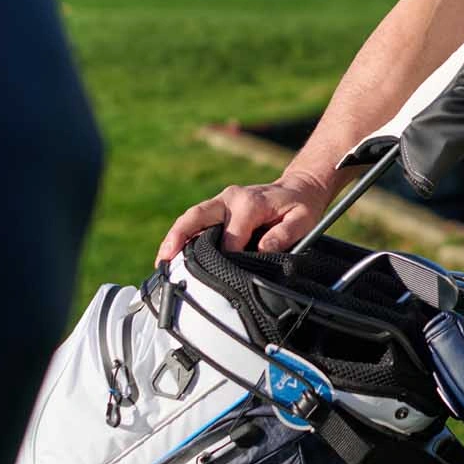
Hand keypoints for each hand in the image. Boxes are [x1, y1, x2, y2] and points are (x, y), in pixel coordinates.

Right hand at [155, 169, 334, 263]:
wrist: (298, 188)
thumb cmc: (300, 207)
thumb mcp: (303, 220)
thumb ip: (284, 235)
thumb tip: (262, 249)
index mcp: (249, 203)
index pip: (230, 235)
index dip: (228, 256)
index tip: (226, 276)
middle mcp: (230, 199)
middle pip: (197, 216)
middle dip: (178, 237)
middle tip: (164, 260)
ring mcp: (220, 202)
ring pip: (191, 218)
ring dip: (174, 237)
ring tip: (160, 262)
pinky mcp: (217, 208)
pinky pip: (196, 221)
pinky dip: (181, 236)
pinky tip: (172, 255)